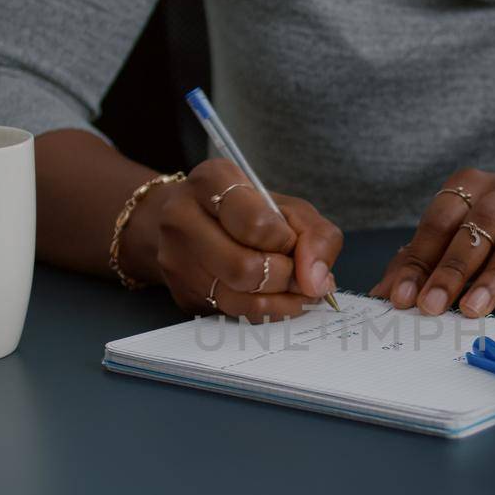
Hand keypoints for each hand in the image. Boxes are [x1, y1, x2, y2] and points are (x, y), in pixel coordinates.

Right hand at [124, 158, 342, 320]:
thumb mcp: (288, 208)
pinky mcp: (183, 293)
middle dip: (285, 276)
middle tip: (298, 273)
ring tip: (292, 287)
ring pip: (239, 298)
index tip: (290, 242)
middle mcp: (182, 217)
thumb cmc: (247, 213)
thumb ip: (316, 235)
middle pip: (245, 267)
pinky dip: (267, 311)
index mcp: (212, 180)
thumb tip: (318, 281)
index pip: (255, 224)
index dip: (284, 241)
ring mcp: (177, 259)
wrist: (192, 225)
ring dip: (280, 299)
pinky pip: (234, 314)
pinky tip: (276, 298)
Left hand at [372, 168, 494, 322]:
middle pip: (479, 226)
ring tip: (473, 310)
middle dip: (452, 268)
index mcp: (473, 186)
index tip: (402, 296)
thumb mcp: (456, 233)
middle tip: (431, 306)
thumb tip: (384, 294)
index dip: (420, 259)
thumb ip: (420, 259)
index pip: (440, 221)